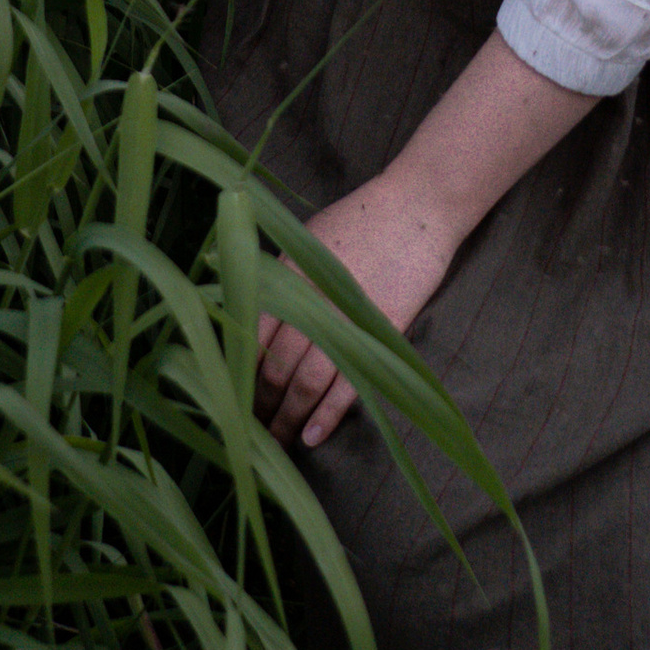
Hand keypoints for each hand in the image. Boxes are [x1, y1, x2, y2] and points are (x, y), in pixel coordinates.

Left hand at [254, 174, 460, 451]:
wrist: (417, 207)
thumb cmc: (360, 218)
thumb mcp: (307, 239)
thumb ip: (281, 277)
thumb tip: (253, 311)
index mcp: (286, 276)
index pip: (249, 338)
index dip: (238, 374)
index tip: (231, 397)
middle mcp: (309, 302)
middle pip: (273, 367)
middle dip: (260, 405)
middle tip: (253, 430)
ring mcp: (344, 320)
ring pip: (304, 384)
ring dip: (287, 418)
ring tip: (277, 442)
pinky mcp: (378, 334)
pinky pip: (346, 384)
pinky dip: (326, 415)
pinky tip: (311, 436)